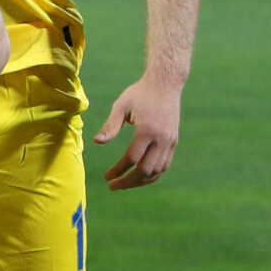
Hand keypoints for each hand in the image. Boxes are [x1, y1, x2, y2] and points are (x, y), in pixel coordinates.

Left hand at [96, 75, 180, 189]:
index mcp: (147, 130)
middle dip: (128, 181)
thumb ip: (110, 126)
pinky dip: (153, 174)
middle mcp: (162, 138)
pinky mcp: (174, 141)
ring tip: (124, 183)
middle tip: (112, 186)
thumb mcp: (121, 105)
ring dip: (141, 181)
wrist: (165, 83)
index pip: (131, 159)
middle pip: (146, 170)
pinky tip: (139, 177)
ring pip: (157, 170)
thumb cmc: (140, 93)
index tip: (106, 177)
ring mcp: (170, 141)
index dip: (118, 171)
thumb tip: (97, 142)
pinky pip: (164, 164)